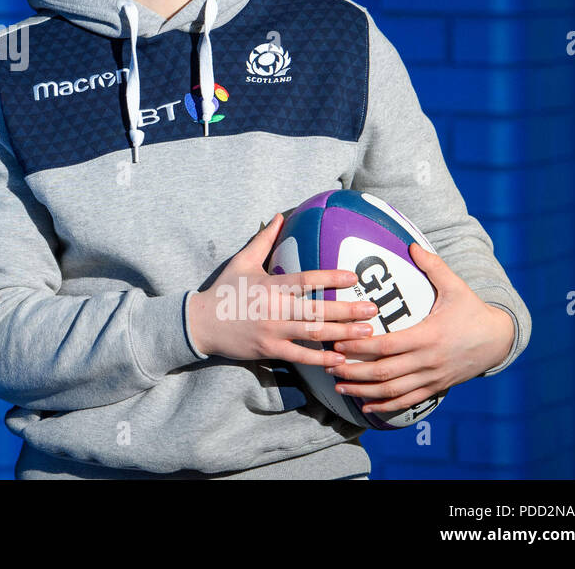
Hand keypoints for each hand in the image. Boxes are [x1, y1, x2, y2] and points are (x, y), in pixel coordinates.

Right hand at [186, 213, 380, 367]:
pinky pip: (300, 356)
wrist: (201, 323)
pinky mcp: (269, 350)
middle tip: (373, 309)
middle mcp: (273, 308)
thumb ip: (263, 240)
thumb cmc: (223, 290)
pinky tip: (340, 358)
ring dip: (342, 333)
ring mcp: (272, 331)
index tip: (353, 277)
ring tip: (367, 333)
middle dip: (347, 310)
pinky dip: (321, 358)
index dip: (330, 278)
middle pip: (316, 309)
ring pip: (312, 333)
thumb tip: (280, 216)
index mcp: (269, 285)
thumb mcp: (241, 261)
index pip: (304, 280)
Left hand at [325, 243, 516, 413]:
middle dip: (354, 372)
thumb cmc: (472, 310)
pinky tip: (367, 407)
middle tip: (328, 366)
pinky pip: (409, 401)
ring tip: (340, 387)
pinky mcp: (437, 387)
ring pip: (393, 391)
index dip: (360, 347)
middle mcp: (428, 361)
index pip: (387, 346)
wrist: (499, 341)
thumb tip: (412, 244)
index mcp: (428, 336)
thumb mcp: (456, 286)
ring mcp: (432, 377)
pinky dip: (386, 406)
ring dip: (364, 391)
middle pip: (385, 373)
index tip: (337, 344)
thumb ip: (433, 266)